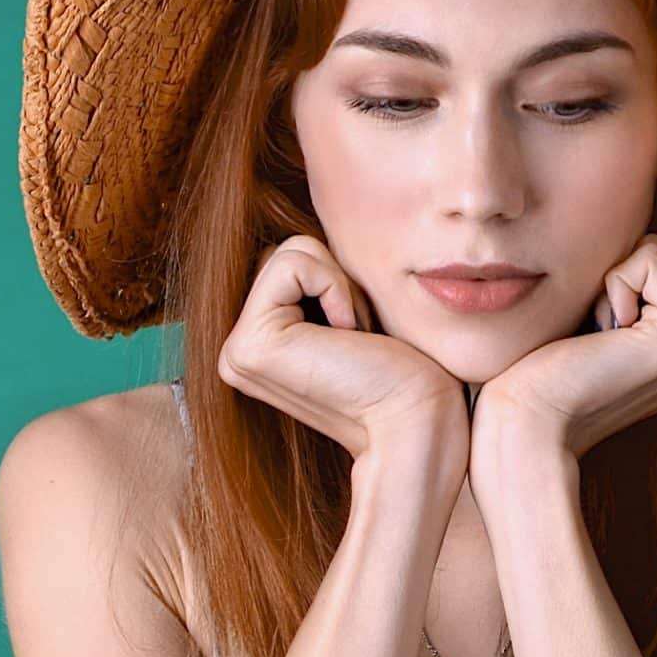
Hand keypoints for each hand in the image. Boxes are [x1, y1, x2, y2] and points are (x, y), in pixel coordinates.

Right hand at [216, 236, 466, 461]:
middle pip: (288, 251)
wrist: (418, 420)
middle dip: (338, 278)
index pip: (293, 263)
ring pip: (290, 250)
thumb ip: (319, 284)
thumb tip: (308, 236)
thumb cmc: (405, 373)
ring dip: (340, 285)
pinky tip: (349, 335)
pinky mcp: (250, 345)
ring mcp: (238, 351)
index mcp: (260, 345)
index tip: (363, 334)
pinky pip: (294, 262)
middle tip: (361, 336)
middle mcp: (238, 351)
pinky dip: (335, 287)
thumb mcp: (354, 314)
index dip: (341, 281)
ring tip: (355, 337)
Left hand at [471, 233, 656, 467]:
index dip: (613, 284)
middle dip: (617, 281)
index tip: (590, 336)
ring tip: (596, 337)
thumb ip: (627, 293)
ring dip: (613, 284)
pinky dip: (616, 283)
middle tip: (592, 336)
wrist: (526, 423)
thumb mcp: (593, 325)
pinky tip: (601, 333)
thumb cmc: (539, 375)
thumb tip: (635, 241)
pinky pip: (653, 258)